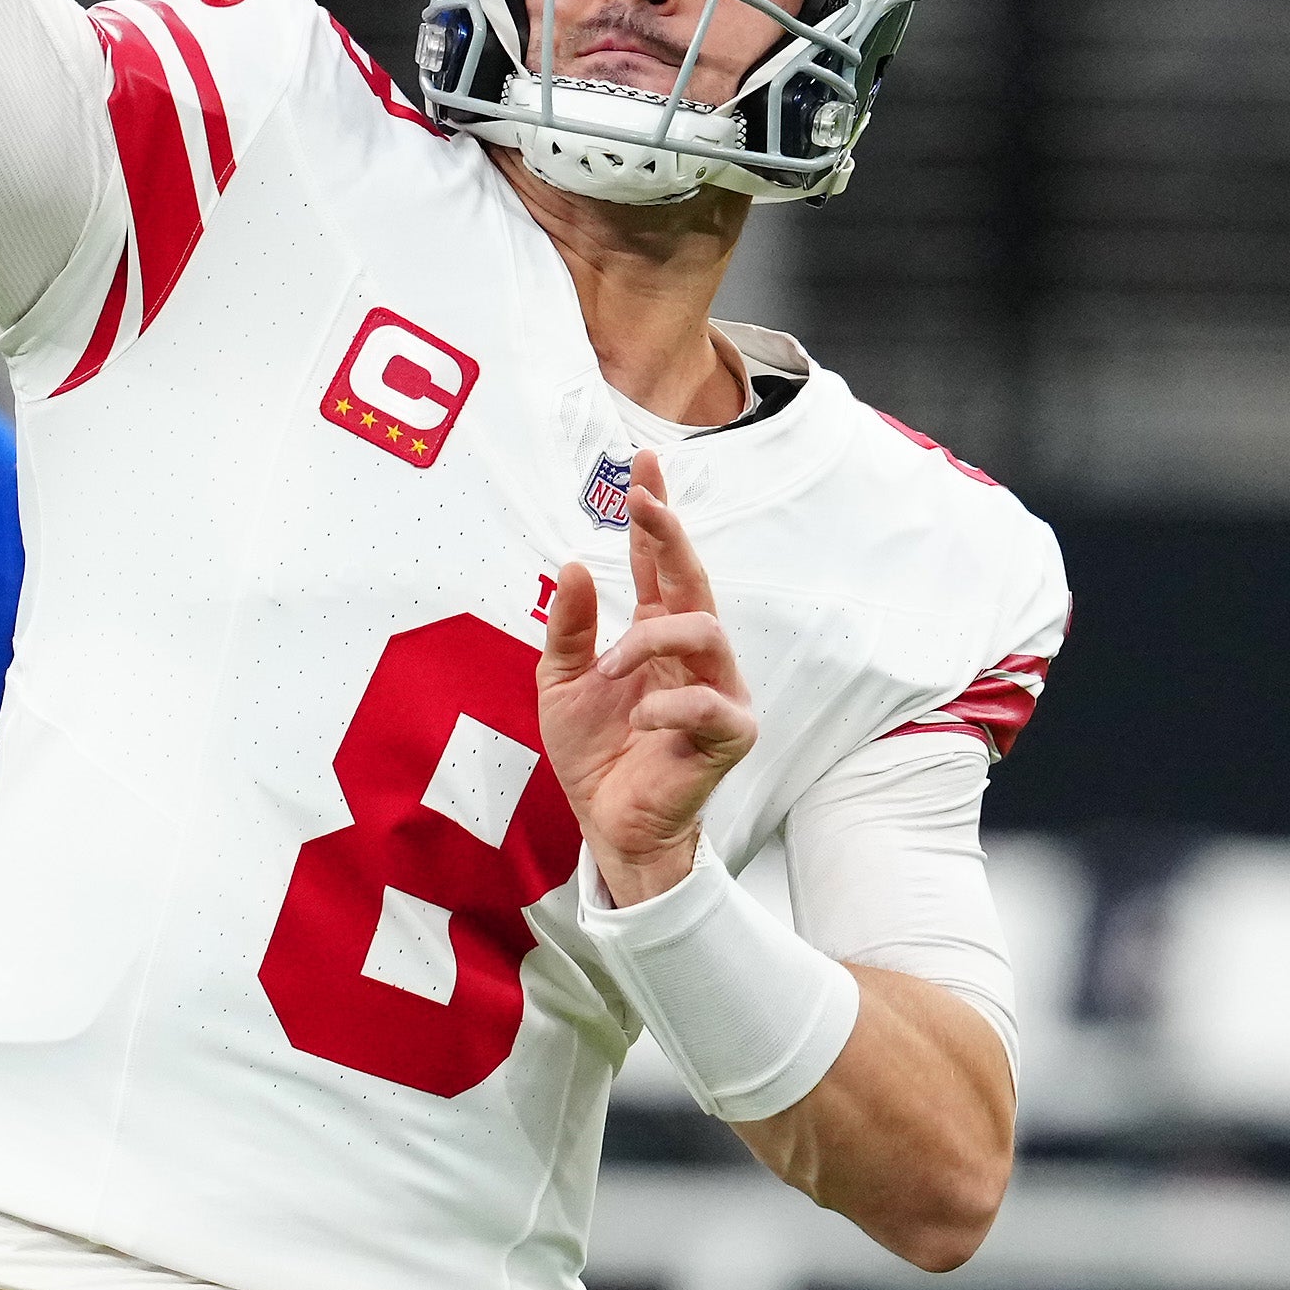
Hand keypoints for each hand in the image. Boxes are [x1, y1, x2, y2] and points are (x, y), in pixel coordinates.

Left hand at [538, 451, 757, 906]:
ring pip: (705, 630)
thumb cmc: (595, 753)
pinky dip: (667, 703)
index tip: (643, 464)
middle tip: (643, 499)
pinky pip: (709, 701)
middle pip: (692, 577)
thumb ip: (569, 627)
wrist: (609, 824)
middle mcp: (692, 652)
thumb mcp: (560, 683)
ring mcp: (717, 687)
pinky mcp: (729, 732)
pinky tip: (638, 719)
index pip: (658, 563)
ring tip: (612, 670)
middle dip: (669, 533)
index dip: (654, 516)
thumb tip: (575, 563)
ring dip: (650, 641)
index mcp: (654, 634)